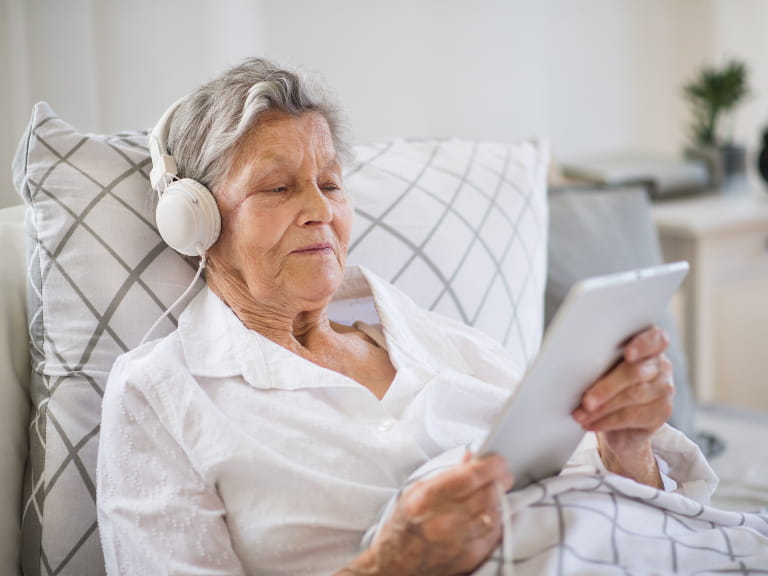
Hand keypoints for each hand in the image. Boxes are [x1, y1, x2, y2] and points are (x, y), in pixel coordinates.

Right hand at [344, 453, 513, 575]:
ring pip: (494, 513)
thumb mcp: (415, 490)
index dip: (489, 466)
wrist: (397, 564)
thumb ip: (445, 474)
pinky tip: (490, 512)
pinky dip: (496, 519)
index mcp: (427, 500)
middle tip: (501, 473)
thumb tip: (471, 459)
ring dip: (498, 499)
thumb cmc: (404, 525)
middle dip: (498, 480)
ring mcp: (458, 542)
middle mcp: (444, 522)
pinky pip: (494, 533)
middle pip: (486, 494)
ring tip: (494, 491)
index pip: (469, 478)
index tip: (497, 460)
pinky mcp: (470, 556)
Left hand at [572, 326, 673, 486]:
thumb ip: (600, 361)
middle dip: (606, 388)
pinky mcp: (661, 412)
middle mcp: (661, 365)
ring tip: (580, 415)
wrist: (620, 424)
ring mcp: (664, 389)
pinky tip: (590, 423)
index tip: (627, 354)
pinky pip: (632, 416)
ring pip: (633, 396)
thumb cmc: (607, 383)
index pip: (655, 339)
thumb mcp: (603, 368)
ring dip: (602, 408)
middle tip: (586, 401)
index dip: (642, 345)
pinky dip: (607, 421)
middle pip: (635, 373)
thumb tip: (578, 367)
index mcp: (648, 346)